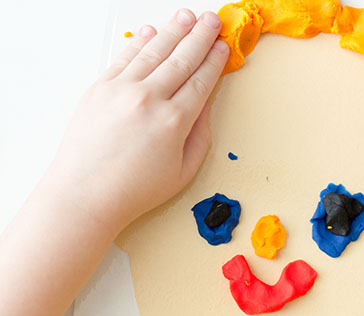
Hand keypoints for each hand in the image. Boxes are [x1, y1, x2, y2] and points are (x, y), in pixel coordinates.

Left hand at [46, 9, 228, 232]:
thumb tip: (204, 106)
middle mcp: (149, 99)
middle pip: (181, 59)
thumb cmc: (134, 190)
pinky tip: (151, 31)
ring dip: (173, 30)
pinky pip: (124, 58)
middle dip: (200, 36)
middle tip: (212, 20)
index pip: (201, 81)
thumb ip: (200, 137)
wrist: (84, 194)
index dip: (214, 61)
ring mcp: (121, 90)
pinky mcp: (99, 89)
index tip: (223, 47)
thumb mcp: (183, 172)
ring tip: (187, 16)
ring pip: (154, 51)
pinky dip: (139, 42)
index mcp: (174, 121)